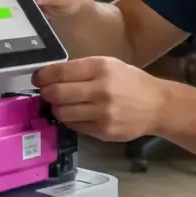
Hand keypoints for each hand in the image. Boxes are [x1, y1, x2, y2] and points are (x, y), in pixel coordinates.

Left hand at [32, 56, 168, 141]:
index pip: (61, 71)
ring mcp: (102, 113)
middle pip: (57, 93)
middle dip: (46, 93)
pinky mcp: (103, 131)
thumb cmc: (131, 81)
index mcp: (101, 68)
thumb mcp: (110, 65)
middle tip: (45, 92)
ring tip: (59, 104)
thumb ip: (83, 69)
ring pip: (62, 112)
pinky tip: (74, 114)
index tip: (38, 78)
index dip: (44, 76)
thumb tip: (52, 75)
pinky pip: (74, 126)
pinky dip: (69, 120)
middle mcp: (101, 90)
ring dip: (55, 108)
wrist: (157, 105)